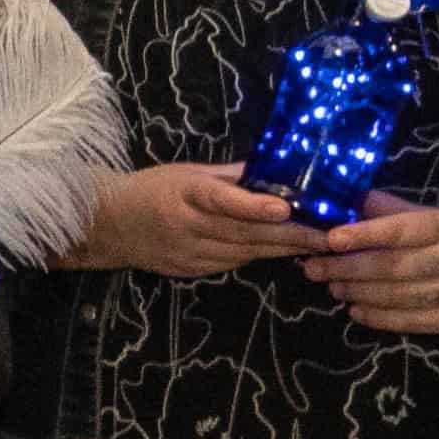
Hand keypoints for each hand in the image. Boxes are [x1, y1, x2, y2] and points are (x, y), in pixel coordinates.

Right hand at [79, 163, 318, 278]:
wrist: (107, 226)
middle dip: (291, 233)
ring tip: (320, 243)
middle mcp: (186, 225)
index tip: (286, 208)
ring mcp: (188, 252)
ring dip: (284, 248)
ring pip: (245, 252)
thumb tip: (273, 168)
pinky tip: (285, 250)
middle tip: (330, 233)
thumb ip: (228, 175)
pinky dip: (261, 255)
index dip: (253, 205)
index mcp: (183, 193)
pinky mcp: (191, 270)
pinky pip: (234, 262)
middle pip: (244, 232)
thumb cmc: (150, 189)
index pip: (220, 199)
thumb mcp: (184, 172)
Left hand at [302, 191, 438, 334]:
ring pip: (400, 296)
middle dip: (348, 268)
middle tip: (314, 267)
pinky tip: (355, 310)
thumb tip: (352, 199)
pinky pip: (413, 321)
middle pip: (395, 267)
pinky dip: (380, 318)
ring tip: (331, 285)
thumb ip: (397, 210)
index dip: (366, 234)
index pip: (404, 230)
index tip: (331, 238)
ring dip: (358, 292)